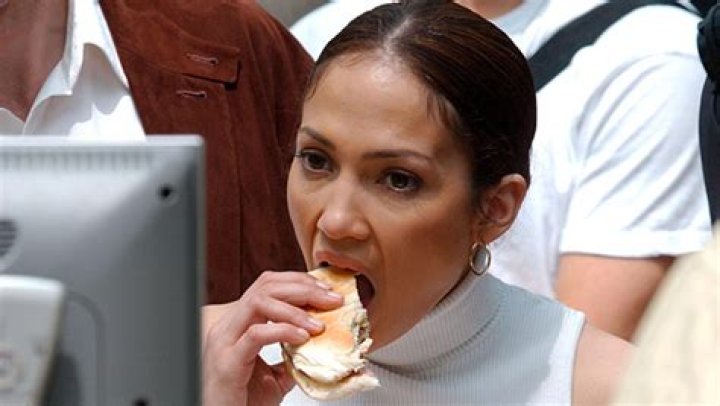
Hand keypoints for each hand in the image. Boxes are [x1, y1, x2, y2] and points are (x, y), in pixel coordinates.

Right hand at [202, 271, 343, 405]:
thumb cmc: (242, 401)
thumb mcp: (274, 375)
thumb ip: (292, 358)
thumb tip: (319, 347)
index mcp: (239, 323)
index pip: (267, 285)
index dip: (299, 282)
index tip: (326, 291)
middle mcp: (229, 326)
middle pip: (266, 286)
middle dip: (304, 288)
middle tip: (331, 300)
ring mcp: (225, 341)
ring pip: (259, 301)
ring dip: (295, 309)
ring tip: (318, 324)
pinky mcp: (227, 361)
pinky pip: (256, 334)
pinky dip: (284, 331)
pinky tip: (302, 338)